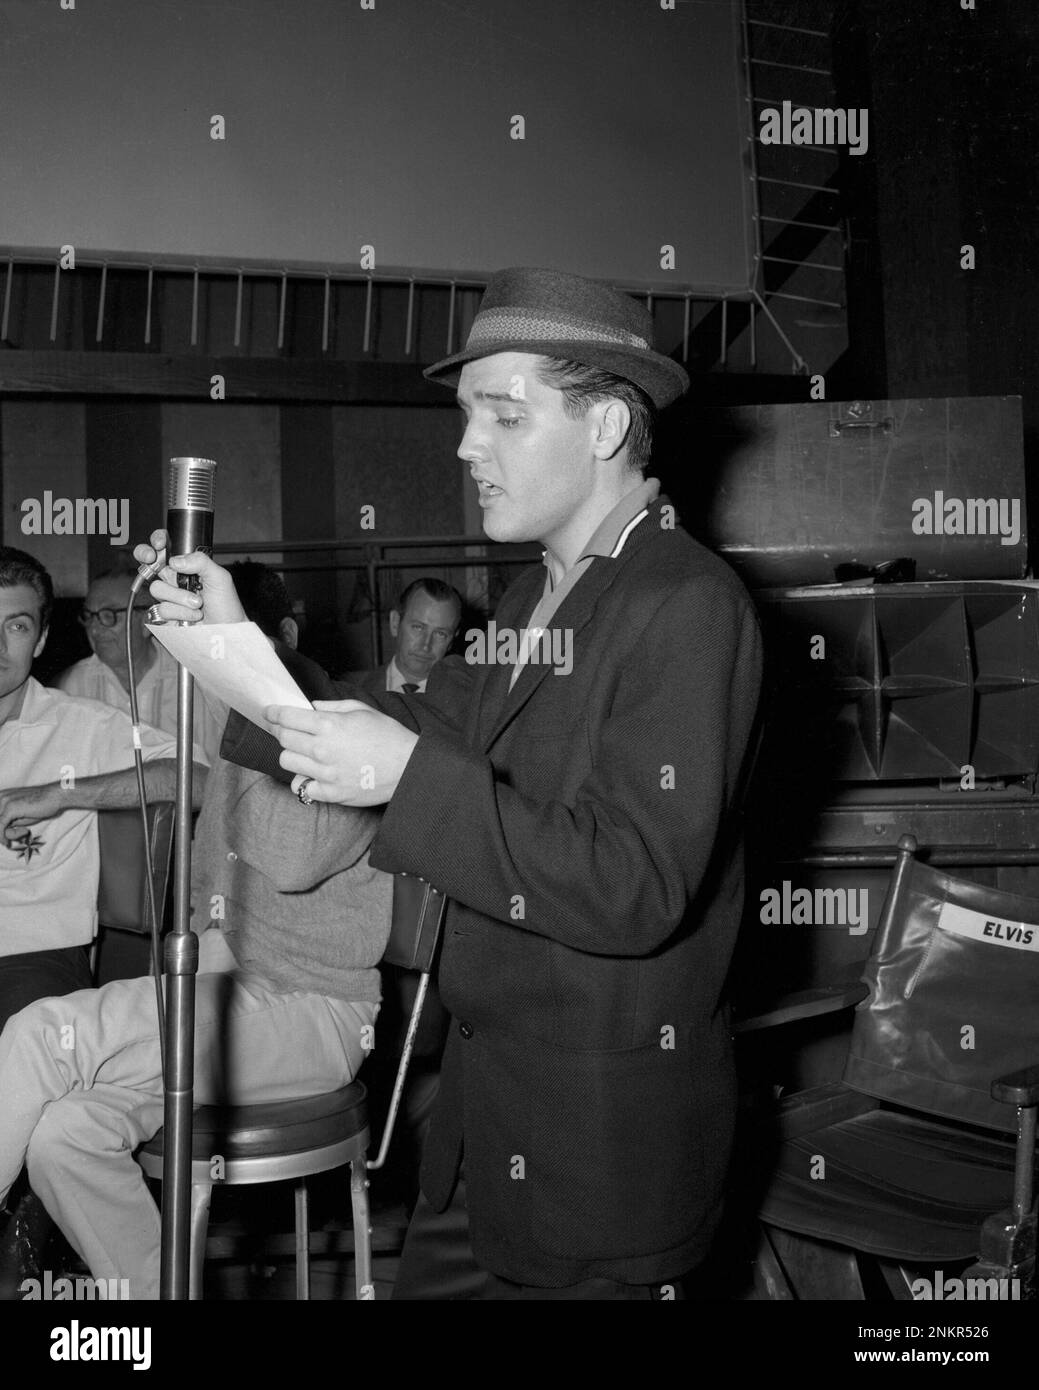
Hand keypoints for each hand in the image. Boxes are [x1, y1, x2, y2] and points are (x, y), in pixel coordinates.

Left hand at [0, 784, 66, 844]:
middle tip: (20, 834)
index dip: (2, 829)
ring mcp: (4, 801)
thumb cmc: (42, 805)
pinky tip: (9, 843)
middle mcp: (0, 797)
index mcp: (1, 796)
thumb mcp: (21, 816)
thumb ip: (10, 824)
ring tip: (24, 832)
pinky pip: (0, 827)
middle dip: (4, 832)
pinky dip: (3, 837)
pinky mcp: (10, 808)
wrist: (56, 796)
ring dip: (8, 835)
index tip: (8, 837)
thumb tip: (2, 835)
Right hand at [132, 529, 246, 624]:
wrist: (226, 630)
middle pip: (148, 564)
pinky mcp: (164, 616)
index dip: (157, 543)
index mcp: (186, 567)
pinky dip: (181, 612)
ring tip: (198, 603)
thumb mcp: (219, 577)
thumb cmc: (226, 605)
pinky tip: (193, 616)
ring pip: (157, 588)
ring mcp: (168, 598)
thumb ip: (200, 562)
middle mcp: (174, 581)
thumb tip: (175, 560)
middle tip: (152, 559)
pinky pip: (162, 609)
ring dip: (180, 597)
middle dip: (146, 557)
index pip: (166, 550)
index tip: (159, 544)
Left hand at [266, 700, 419, 805]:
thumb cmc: (389, 736)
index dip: (273, 713)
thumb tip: (312, 707)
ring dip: (292, 754)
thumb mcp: (363, 710)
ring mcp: (325, 773)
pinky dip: (304, 780)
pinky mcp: (331, 793)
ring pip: (287, 762)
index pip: (287, 717)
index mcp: (329, 725)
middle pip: (283, 739)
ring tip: (305, 753)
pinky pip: (302, 787)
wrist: (409, 767)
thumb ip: (333, 706)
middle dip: (281, 731)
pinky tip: (314, 774)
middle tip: (287, 730)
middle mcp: (322, 749)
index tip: (269, 712)